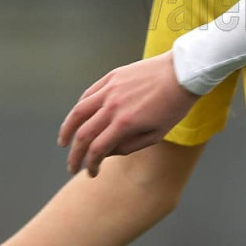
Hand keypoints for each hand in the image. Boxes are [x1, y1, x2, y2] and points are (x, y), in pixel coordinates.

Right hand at [58, 52, 199, 176]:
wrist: (182, 73)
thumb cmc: (173, 106)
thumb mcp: (157, 134)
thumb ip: (130, 146)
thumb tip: (108, 151)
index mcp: (125, 124)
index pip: (97, 149)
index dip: (90, 164)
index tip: (91, 172)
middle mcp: (113, 106)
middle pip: (83, 134)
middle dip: (75, 155)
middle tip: (72, 167)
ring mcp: (110, 90)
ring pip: (78, 112)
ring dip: (67, 130)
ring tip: (64, 142)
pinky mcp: (111, 77)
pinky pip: (88, 94)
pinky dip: (79, 108)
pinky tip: (78, 118)